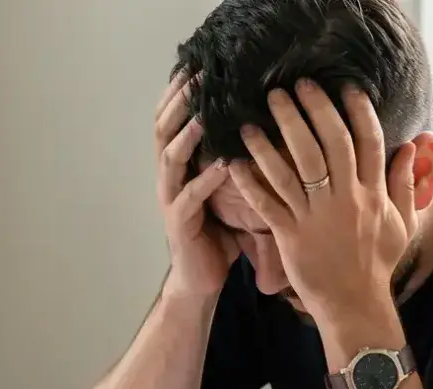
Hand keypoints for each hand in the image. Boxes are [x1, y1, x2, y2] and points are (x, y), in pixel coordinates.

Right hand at [154, 72, 238, 297]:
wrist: (200, 280)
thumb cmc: (218, 235)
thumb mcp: (231, 191)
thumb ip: (239, 162)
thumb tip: (268, 128)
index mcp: (180, 167)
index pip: (173, 119)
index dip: (181, 91)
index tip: (198, 63)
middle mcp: (170, 178)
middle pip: (164, 129)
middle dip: (180, 101)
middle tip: (199, 75)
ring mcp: (171, 200)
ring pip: (171, 158)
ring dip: (188, 133)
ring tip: (205, 113)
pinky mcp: (180, 224)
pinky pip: (189, 197)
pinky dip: (204, 179)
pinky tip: (223, 164)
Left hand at [229, 81, 417, 321]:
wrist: (354, 305)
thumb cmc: (377, 265)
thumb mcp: (402, 223)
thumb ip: (404, 184)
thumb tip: (413, 147)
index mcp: (372, 193)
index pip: (367, 141)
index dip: (356, 110)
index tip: (343, 85)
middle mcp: (345, 199)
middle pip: (327, 144)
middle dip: (310, 111)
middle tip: (291, 86)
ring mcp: (316, 217)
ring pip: (293, 170)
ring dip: (272, 140)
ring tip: (255, 117)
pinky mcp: (291, 236)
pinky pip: (268, 204)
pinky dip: (251, 183)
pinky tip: (235, 162)